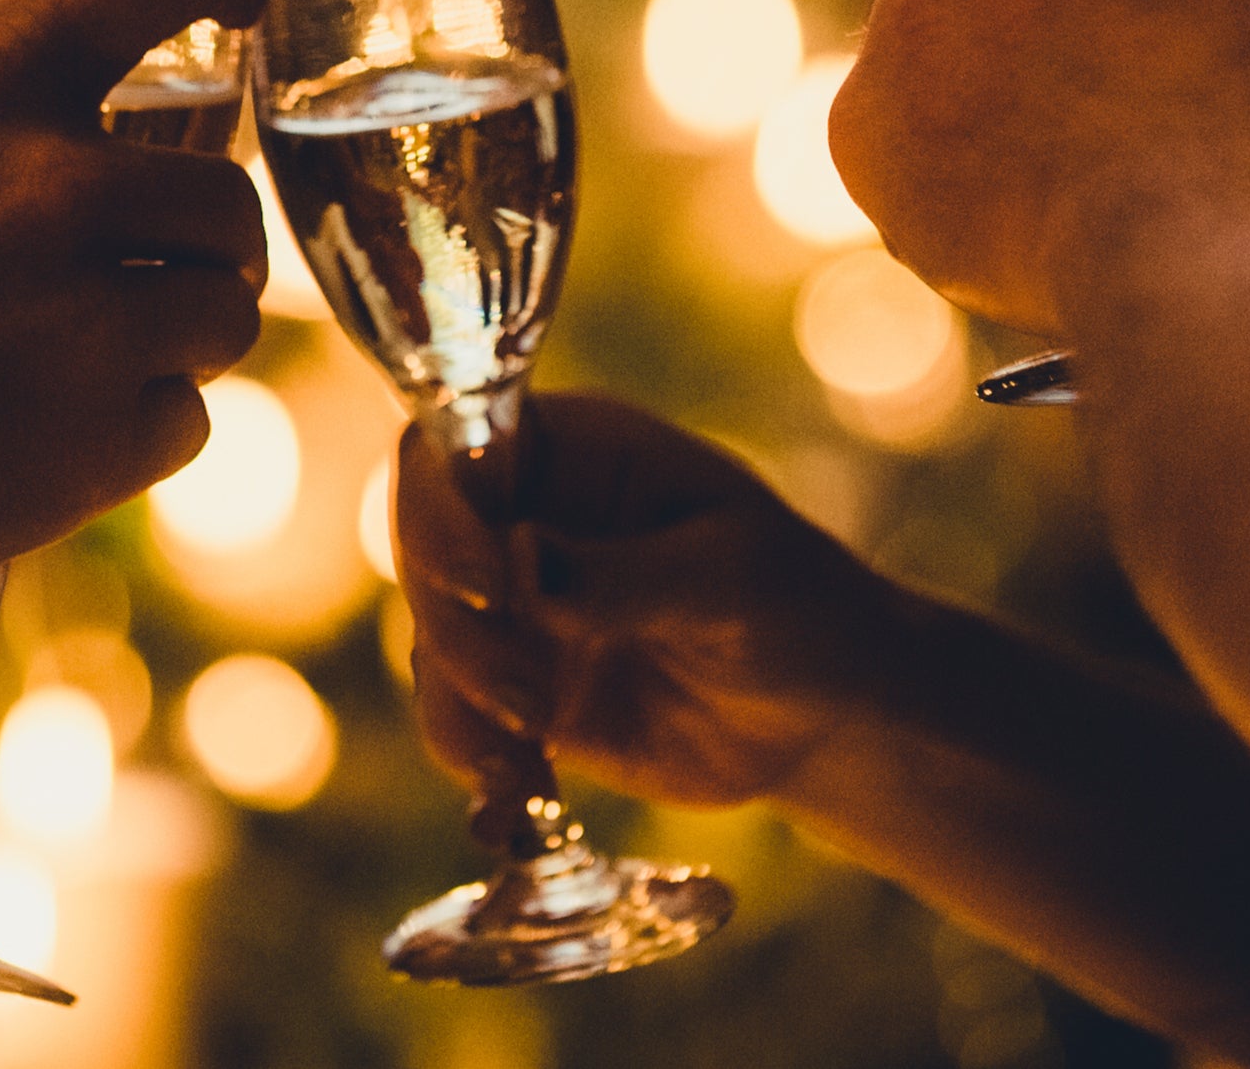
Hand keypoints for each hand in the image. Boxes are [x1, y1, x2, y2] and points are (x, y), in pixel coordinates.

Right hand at [0, 0, 272, 614]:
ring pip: (227, 310)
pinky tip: (55, 438)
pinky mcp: (102, 439)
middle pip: (227, 194)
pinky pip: (187, 419)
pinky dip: (138, 433)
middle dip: (199, 238)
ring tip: (94, 359)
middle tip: (157, 268)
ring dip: (178, 334)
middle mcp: (58, 185)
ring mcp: (91, 316)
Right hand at [397, 394, 895, 832]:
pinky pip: (458, 718)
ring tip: (539, 754)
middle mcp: (526, 516)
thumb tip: (519, 558)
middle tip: (535, 703)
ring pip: (434, 642)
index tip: (488, 585)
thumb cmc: (797, 608)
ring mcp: (516, 606)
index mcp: (575, 451)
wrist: (824, 716)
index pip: (455, 448)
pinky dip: (477, 762)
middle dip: (462, 634)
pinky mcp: (518, 689)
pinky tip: (525, 801)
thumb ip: (625, 576)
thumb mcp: (729, 582)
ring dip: (464, 706)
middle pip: (425, 551)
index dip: (443, 511)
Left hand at [833, 0, 1249, 340]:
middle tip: (1113, 81)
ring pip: (935, 52)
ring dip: (990, 94)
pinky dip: (953, 181)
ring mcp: (900, 18)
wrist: (1219, 222)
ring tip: (1092, 172)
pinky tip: (1039, 219)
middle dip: (1031, 1)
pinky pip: (902, 151)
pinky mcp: (862, 129)